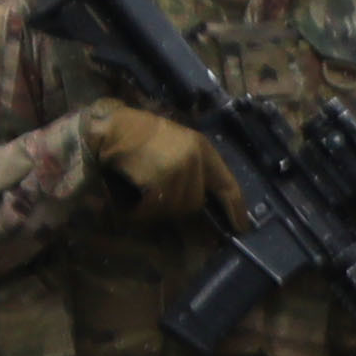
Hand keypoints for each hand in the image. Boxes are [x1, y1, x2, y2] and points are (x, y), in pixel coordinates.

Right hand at [87, 104, 228, 216]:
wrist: (113, 127)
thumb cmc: (139, 134)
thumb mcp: (176, 144)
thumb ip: (191, 168)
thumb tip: (198, 203)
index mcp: (203, 149)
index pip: (227, 185)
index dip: (236, 209)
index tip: (242, 227)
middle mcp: (196, 159)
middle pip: (195, 203)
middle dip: (176, 207)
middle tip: (153, 198)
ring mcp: (180, 169)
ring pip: (174, 208)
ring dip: (156, 209)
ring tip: (140, 196)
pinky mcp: (162, 178)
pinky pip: (156, 208)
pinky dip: (141, 212)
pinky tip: (132, 205)